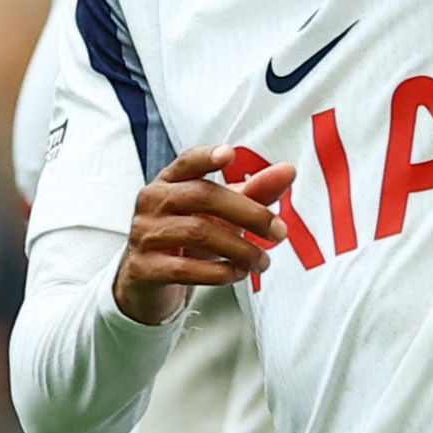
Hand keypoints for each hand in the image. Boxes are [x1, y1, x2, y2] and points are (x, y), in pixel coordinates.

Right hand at [115, 146, 293, 325]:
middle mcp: (153, 202)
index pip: (187, 161)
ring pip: (198, 233)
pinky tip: (237, 273)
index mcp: (170, 181)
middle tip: (279, 231)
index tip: (230, 153)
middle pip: (202, 196)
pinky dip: (219, 272)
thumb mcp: (220, 213)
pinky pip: (186, 269)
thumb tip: (288, 170)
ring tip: (262, 261)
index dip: (207, 156)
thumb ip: (253, 192)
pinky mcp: (144, 268)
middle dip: (249, 213)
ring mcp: (144, 234)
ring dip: (240, 249)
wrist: (149, 279)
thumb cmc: (188, 237)